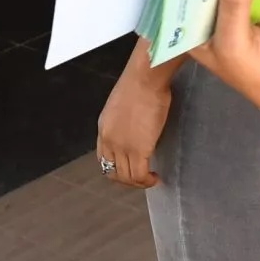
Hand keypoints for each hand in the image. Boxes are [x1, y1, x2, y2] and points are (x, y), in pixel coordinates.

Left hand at [96, 55, 173, 187]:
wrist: (145, 77)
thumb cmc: (140, 83)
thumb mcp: (122, 105)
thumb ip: (123, 121)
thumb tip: (135, 129)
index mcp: (103, 128)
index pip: (103, 158)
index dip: (116, 169)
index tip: (130, 169)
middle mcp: (108, 139)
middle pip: (113, 172)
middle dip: (127, 180)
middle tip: (142, 178)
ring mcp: (122, 146)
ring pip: (127, 177)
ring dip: (139, 182)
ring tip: (151, 179)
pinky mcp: (138, 149)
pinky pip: (140, 175)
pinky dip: (148, 181)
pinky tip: (155, 177)